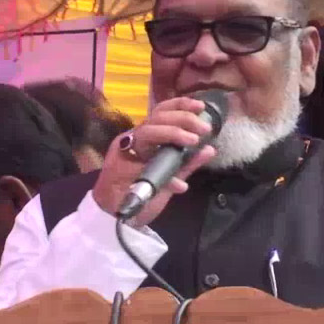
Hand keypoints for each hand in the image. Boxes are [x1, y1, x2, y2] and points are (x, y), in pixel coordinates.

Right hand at [92, 97, 216, 226]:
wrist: (114, 218)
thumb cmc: (139, 193)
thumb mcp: (169, 176)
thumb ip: (187, 163)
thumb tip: (209, 149)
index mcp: (144, 138)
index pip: (160, 113)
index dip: (180, 105)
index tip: (200, 106)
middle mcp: (132, 140)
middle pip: (156, 119)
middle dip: (182, 119)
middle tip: (204, 128)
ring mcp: (124, 154)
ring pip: (146, 133)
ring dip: (172, 134)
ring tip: (192, 141)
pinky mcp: (119, 171)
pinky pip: (143, 167)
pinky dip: (162, 176)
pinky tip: (179, 185)